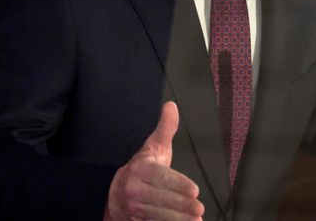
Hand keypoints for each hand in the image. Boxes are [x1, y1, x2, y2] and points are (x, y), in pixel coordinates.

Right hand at [104, 102, 204, 220]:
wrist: (117, 193)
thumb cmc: (142, 169)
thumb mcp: (153, 147)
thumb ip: (165, 129)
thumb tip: (171, 106)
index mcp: (140, 170)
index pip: (161, 178)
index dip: (178, 185)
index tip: (194, 190)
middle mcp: (136, 190)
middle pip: (161, 199)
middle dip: (181, 205)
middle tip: (199, 208)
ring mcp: (135, 208)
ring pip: (159, 215)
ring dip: (179, 219)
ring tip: (196, 219)